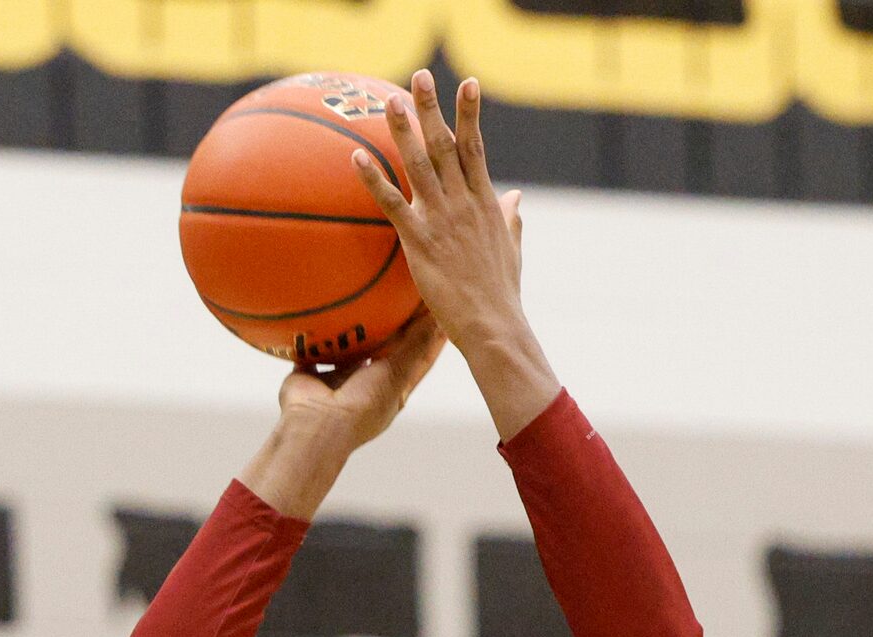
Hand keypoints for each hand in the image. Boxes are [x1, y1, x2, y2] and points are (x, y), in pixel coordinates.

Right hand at [276, 313, 445, 453]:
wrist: (316, 423)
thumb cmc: (362, 404)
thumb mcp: (397, 373)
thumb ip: (416, 343)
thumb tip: (437, 312)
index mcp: (389, 391)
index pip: (416, 358)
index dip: (430, 336)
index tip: (439, 309)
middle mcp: (363, 386)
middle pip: (382, 351)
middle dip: (392, 327)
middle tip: (400, 294)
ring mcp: (336, 381)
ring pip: (348, 348)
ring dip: (353, 329)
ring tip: (362, 296)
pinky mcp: (309, 375)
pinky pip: (312, 349)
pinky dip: (313, 335)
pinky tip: (321, 311)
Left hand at [350, 72, 558, 439]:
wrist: (492, 323)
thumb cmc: (501, 293)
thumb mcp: (511, 248)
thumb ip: (511, 218)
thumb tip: (516, 196)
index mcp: (485, 202)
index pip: (477, 147)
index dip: (470, 113)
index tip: (466, 83)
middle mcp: (464, 203)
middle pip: (448, 144)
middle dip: (433, 109)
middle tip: (419, 77)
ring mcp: (442, 219)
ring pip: (422, 165)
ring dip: (405, 131)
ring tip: (389, 101)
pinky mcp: (419, 241)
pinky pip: (391, 202)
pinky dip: (373, 179)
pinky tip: (355, 159)